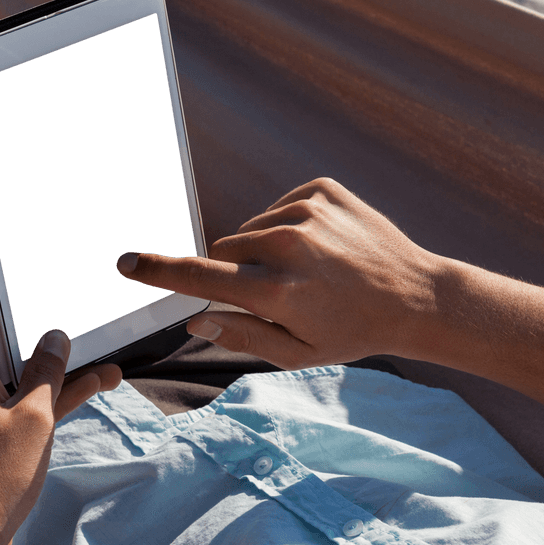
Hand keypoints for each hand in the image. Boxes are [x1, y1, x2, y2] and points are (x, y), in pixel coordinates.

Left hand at [0, 283, 120, 544]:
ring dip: (53, 370)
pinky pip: (14, 401)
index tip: (32, 286)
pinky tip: (93, 389)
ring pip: (14, 373)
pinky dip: (44, 397)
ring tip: (104, 362)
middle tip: (78, 318)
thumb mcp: (34, 418)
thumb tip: (54, 337)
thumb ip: (47, 372)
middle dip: (41, 331)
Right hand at [117, 177, 440, 368]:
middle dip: (237, 270)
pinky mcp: (321, 190)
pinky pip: (278, 206)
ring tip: (309, 270)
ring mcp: (305, 212)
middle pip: (225, 249)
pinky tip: (323, 247)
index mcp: (277, 292)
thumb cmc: (352, 332)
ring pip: (251, 228)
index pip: (200, 277)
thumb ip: (240, 336)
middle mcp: (287, 246)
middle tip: (281, 292)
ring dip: (265, 249)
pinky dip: (289, 225)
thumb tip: (194, 319)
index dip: (158, 271)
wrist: (417, 297)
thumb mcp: (296, 354)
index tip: (126, 262)